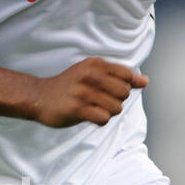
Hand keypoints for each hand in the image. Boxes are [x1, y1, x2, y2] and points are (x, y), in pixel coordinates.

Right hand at [33, 57, 147, 127]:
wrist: (39, 97)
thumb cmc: (71, 86)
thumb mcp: (93, 72)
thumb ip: (119, 76)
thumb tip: (145, 81)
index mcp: (95, 64)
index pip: (127, 76)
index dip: (125, 86)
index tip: (111, 90)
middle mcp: (89, 75)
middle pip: (124, 93)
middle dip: (117, 101)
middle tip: (102, 101)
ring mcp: (83, 92)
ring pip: (116, 108)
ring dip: (108, 112)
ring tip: (94, 108)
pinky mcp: (76, 109)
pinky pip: (103, 119)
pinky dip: (100, 121)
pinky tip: (90, 116)